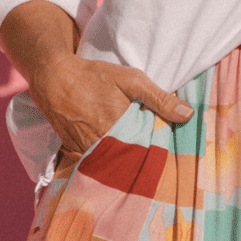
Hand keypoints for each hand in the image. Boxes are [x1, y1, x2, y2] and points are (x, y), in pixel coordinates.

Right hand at [29, 51, 192, 156]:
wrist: (53, 77)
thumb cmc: (94, 76)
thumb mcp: (131, 80)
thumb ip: (160, 99)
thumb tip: (188, 115)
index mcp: (119, 130)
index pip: (145, 153)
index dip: (156, 155)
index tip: (166, 155)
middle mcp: (100, 145)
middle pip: (127, 162)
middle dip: (139, 162)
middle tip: (153, 161)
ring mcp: (84, 150)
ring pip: (110, 163)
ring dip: (122, 162)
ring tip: (134, 160)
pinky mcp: (74, 150)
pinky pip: (94, 161)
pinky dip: (104, 159)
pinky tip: (114, 155)